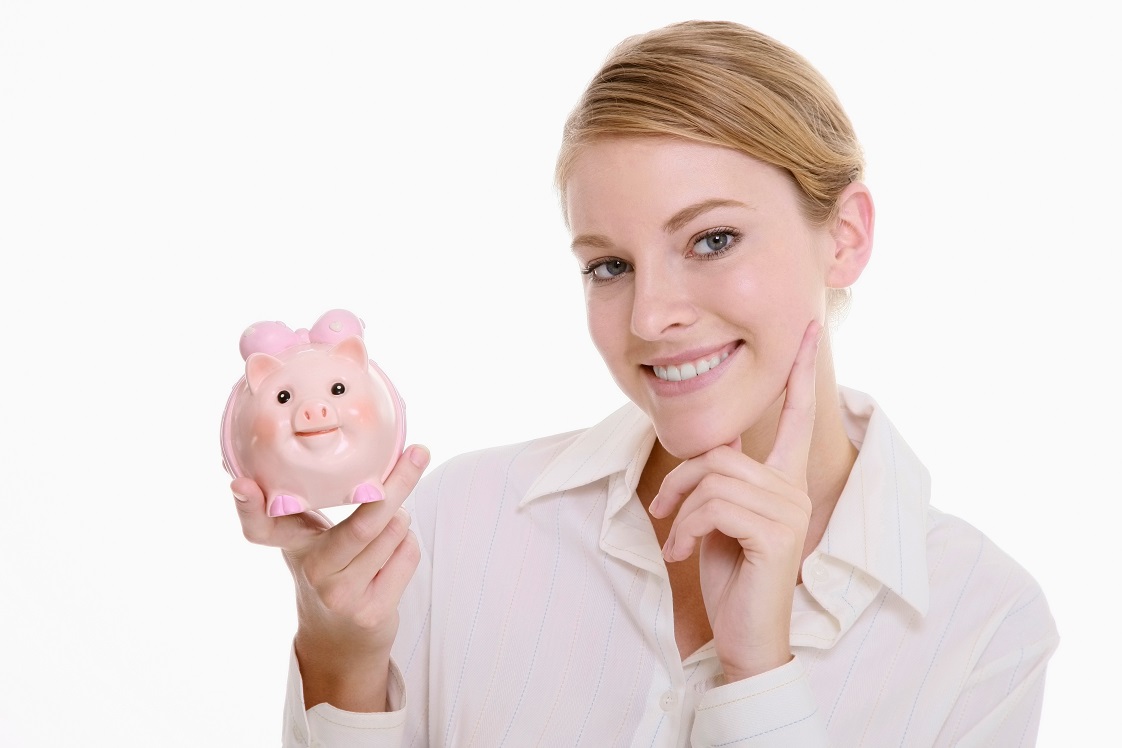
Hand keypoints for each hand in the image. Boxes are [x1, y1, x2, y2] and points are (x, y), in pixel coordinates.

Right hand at [232, 444, 429, 709]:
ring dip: (402, 518)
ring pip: (394, 534)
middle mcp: (312, 573)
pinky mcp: (371, 613)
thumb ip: (301, 505)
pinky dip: (408, 543)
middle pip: (364, 523)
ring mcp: (342, 596)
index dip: (247, 506)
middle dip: (399, 484)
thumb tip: (274, 460)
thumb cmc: (328, 571)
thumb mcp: (305, 539)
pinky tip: (392, 553)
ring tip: (387, 524)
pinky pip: (407, 555)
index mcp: (292, 547)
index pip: (260, 528)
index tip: (241, 483)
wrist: (340, 640)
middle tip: (419, 452)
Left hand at [650, 322, 819, 681]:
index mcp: (784, 479)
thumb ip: (724, 476)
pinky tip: (683, 552)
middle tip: (664, 513)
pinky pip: (713, 506)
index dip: (801, 372)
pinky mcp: (774, 532)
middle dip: (680, 481)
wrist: (744, 634)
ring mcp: (788, 510)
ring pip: (713, 478)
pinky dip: (687, 528)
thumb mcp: (721, 518)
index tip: (812, 329)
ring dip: (680, 509)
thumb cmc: (732, 575)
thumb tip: (715, 440)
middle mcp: (793, 488)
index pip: (797, 416)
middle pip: (720, 454)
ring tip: (676, 538)